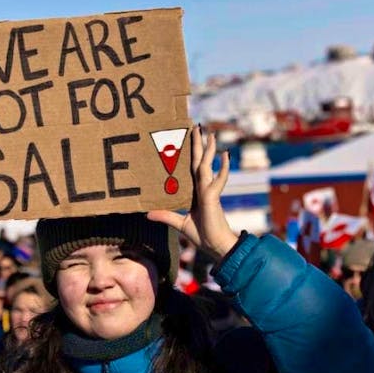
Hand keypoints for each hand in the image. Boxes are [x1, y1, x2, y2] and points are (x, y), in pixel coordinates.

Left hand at [147, 126, 238, 261]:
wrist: (214, 246)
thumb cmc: (202, 235)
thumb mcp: (179, 223)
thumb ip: (165, 215)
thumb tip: (147, 213)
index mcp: (195, 191)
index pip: (191, 168)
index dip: (190, 153)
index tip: (188, 138)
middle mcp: (202, 187)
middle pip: (199, 161)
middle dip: (198, 144)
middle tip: (196, 126)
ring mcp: (208, 190)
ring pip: (207, 165)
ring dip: (208, 149)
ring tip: (210, 134)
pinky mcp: (213, 196)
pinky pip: (219, 179)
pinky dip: (223, 168)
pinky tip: (225, 154)